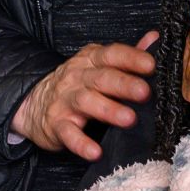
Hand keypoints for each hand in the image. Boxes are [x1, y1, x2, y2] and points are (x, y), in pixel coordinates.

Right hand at [12, 35, 160, 161]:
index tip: (151, 65)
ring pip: (87, 102)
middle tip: (144, 92)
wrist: (34, 104)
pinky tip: (95, 152)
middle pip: (102, 78)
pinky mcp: (56, 124)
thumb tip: (155, 38)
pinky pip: (68, 134)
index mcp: (91, 60)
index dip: (131, 58)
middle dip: (124, 84)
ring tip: (129, 119)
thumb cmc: (76, 85)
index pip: (112, 54)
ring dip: (109, 110)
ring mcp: (65, 100)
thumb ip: (127, 55)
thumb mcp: (98, 65)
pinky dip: (81, 144)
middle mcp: (77, 77)